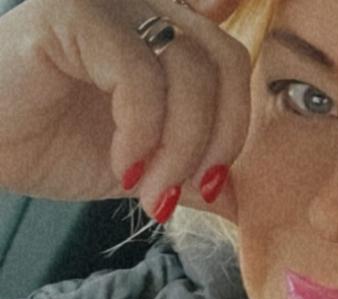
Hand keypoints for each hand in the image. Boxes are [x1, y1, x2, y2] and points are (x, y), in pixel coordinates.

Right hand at [0, 0, 250, 220]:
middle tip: (190, 192)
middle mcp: (147, 4)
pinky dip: (143, 134)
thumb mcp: (147, 168)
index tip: (216, 177)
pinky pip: (141, 76)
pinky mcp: (74, 13)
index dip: (239, 112)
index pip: (233, 57)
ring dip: (181, 148)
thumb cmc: (56, 145)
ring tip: (151, 190)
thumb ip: (196, 174)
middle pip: (228, 63)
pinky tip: (122, 165)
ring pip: (191, 71)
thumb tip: (244, 204)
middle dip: (219, 142)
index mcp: (167, 33)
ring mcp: (112, 2)